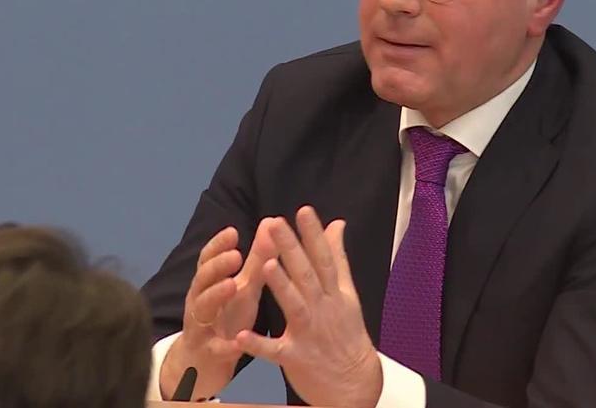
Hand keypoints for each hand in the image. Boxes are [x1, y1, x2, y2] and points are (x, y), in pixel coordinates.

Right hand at [160, 218, 276, 399]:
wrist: (206, 362)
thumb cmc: (227, 316)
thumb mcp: (244, 287)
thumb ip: (257, 259)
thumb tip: (271, 222)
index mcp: (209, 283)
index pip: (209, 259)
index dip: (218, 245)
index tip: (233, 232)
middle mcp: (200, 300)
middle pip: (203, 280)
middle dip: (217, 266)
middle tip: (235, 255)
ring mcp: (201, 326)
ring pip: (202, 309)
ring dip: (216, 296)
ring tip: (232, 286)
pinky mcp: (207, 352)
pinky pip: (215, 348)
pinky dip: (226, 346)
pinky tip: (239, 343)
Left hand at [236, 207, 382, 407]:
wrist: (354, 384)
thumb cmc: (347, 335)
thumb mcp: (347, 295)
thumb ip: (338, 259)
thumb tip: (337, 224)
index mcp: (334, 294)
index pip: (323, 258)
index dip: (314, 234)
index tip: (303, 210)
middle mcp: (323, 310)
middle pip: (306, 275)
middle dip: (290, 249)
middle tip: (273, 224)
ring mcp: (309, 334)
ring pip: (293, 307)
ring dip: (280, 287)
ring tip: (265, 266)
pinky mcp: (295, 358)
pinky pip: (274, 351)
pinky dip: (258, 344)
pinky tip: (241, 335)